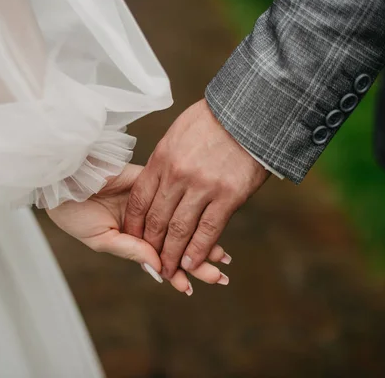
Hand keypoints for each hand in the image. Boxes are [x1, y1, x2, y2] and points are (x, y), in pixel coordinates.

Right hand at [47, 163, 231, 294]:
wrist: (64, 179)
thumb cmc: (73, 212)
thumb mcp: (100, 239)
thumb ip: (130, 249)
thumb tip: (158, 263)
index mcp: (132, 240)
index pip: (161, 260)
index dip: (175, 273)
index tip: (190, 288)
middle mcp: (146, 224)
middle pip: (177, 245)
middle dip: (197, 262)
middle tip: (219, 277)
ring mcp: (150, 204)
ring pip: (182, 224)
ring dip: (201, 239)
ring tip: (221, 256)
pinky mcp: (151, 181)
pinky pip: (174, 198)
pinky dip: (189, 210)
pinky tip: (205, 222)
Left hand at [124, 99, 269, 278]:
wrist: (251, 113)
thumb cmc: (214, 120)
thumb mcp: (178, 133)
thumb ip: (165, 159)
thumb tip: (156, 179)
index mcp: (162, 158)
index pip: (140, 200)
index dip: (134, 224)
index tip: (133, 239)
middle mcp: (178, 175)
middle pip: (156, 219)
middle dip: (150, 245)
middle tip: (149, 262)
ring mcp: (203, 186)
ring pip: (180, 230)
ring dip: (172, 255)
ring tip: (168, 271)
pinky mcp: (228, 196)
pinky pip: (208, 230)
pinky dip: (198, 251)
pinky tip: (191, 264)